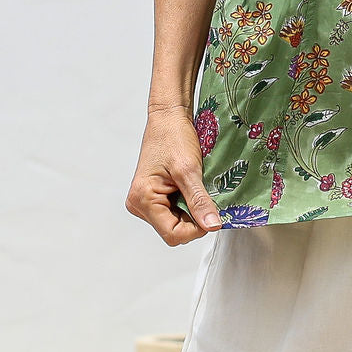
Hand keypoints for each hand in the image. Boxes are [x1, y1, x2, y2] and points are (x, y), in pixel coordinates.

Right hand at [125, 105, 222, 243]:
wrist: (168, 117)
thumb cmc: (173, 136)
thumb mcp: (190, 170)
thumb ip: (200, 201)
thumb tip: (212, 225)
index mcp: (143, 199)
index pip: (173, 234)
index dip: (196, 228)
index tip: (211, 214)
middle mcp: (139, 204)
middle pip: (173, 230)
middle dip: (193, 218)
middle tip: (203, 195)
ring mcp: (145, 200)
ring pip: (175, 221)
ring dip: (190, 210)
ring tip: (195, 187)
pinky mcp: (152, 195)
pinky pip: (173, 210)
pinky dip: (186, 203)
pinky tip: (189, 187)